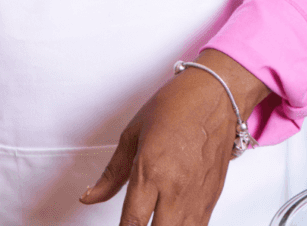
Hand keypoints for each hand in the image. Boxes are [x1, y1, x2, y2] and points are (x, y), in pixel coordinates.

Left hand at [80, 50, 269, 225]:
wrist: (216, 94)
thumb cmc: (177, 105)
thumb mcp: (134, 132)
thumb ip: (112, 173)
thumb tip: (90, 197)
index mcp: (151, 169)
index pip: (131, 223)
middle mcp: (175, 188)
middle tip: (134, 224)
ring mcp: (196, 197)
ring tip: (153, 220)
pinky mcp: (212, 199)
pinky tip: (170, 221)